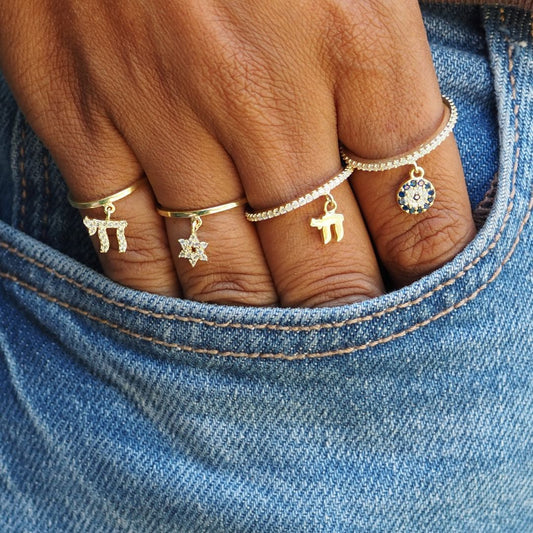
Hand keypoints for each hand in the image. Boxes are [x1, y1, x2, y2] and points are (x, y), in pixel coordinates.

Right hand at [0, 0, 475, 305]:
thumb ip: (413, 25)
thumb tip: (463, 91)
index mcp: (351, 29)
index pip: (417, 195)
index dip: (428, 260)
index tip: (427, 293)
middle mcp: (260, 90)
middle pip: (323, 254)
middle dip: (346, 309)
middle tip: (355, 341)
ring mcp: (162, 111)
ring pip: (225, 266)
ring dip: (260, 317)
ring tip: (277, 344)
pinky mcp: (78, 116)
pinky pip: (131, 241)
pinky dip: (161, 289)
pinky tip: (185, 309)